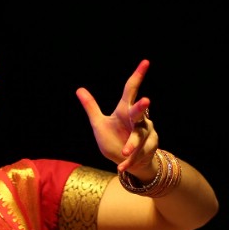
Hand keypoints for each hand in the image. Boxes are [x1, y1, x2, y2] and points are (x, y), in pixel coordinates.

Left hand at [76, 59, 156, 174]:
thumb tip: (79, 89)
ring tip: (124, 152)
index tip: (145, 62)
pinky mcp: (149, 147)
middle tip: (145, 100)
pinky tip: (121, 167)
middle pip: (139, 111)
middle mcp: (137, 119)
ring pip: (139, 137)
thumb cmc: (113, 139)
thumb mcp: (99, 124)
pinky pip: (139, 154)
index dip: (138, 76)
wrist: (127, 161)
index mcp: (124, 110)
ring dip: (132, 145)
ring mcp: (145, 133)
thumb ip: (91, 108)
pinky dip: (129, 161)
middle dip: (140, 107)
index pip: (131, 90)